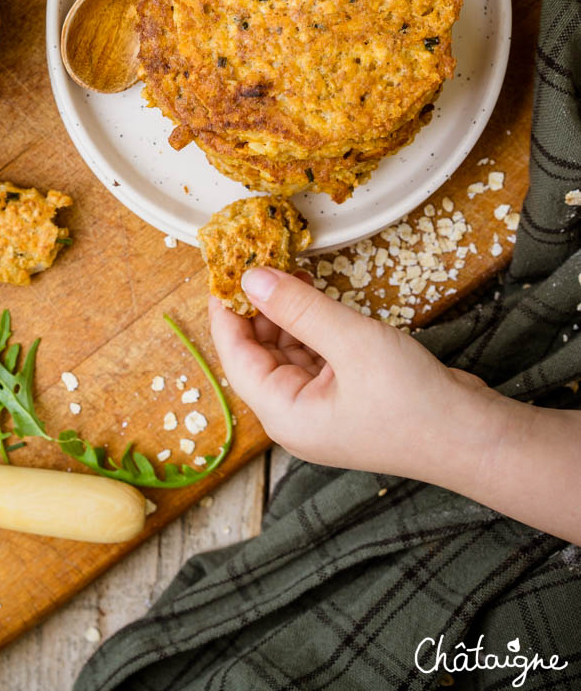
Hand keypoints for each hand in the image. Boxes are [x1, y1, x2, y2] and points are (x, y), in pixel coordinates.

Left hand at [209, 267, 503, 483]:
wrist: (476, 440)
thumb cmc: (414, 402)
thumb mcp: (351, 342)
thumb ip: (299, 308)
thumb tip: (251, 277)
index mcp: (284, 415)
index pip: (235, 357)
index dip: (225, 312)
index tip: (223, 270)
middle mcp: (295, 416)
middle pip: (258, 355)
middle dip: (259, 308)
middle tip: (260, 260)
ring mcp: (322, 410)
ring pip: (287, 352)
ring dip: (288, 314)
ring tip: (289, 271)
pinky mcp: (346, 399)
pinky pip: (315, 357)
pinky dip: (312, 327)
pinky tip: (317, 298)